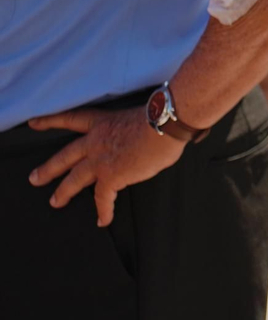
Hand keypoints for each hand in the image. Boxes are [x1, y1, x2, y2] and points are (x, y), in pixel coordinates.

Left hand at [27, 106, 185, 225]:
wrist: (164, 124)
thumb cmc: (159, 117)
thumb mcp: (136, 116)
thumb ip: (128, 131)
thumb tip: (138, 141)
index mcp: (101, 123)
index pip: (70, 119)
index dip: (51, 121)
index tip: (34, 123)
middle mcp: (95, 141)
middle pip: (65, 157)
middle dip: (48, 169)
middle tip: (34, 178)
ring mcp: (100, 161)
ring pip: (74, 179)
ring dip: (63, 192)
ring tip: (55, 201)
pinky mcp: (111, 177)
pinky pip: (102, 199)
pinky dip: (103, 211)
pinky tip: (101, 221)